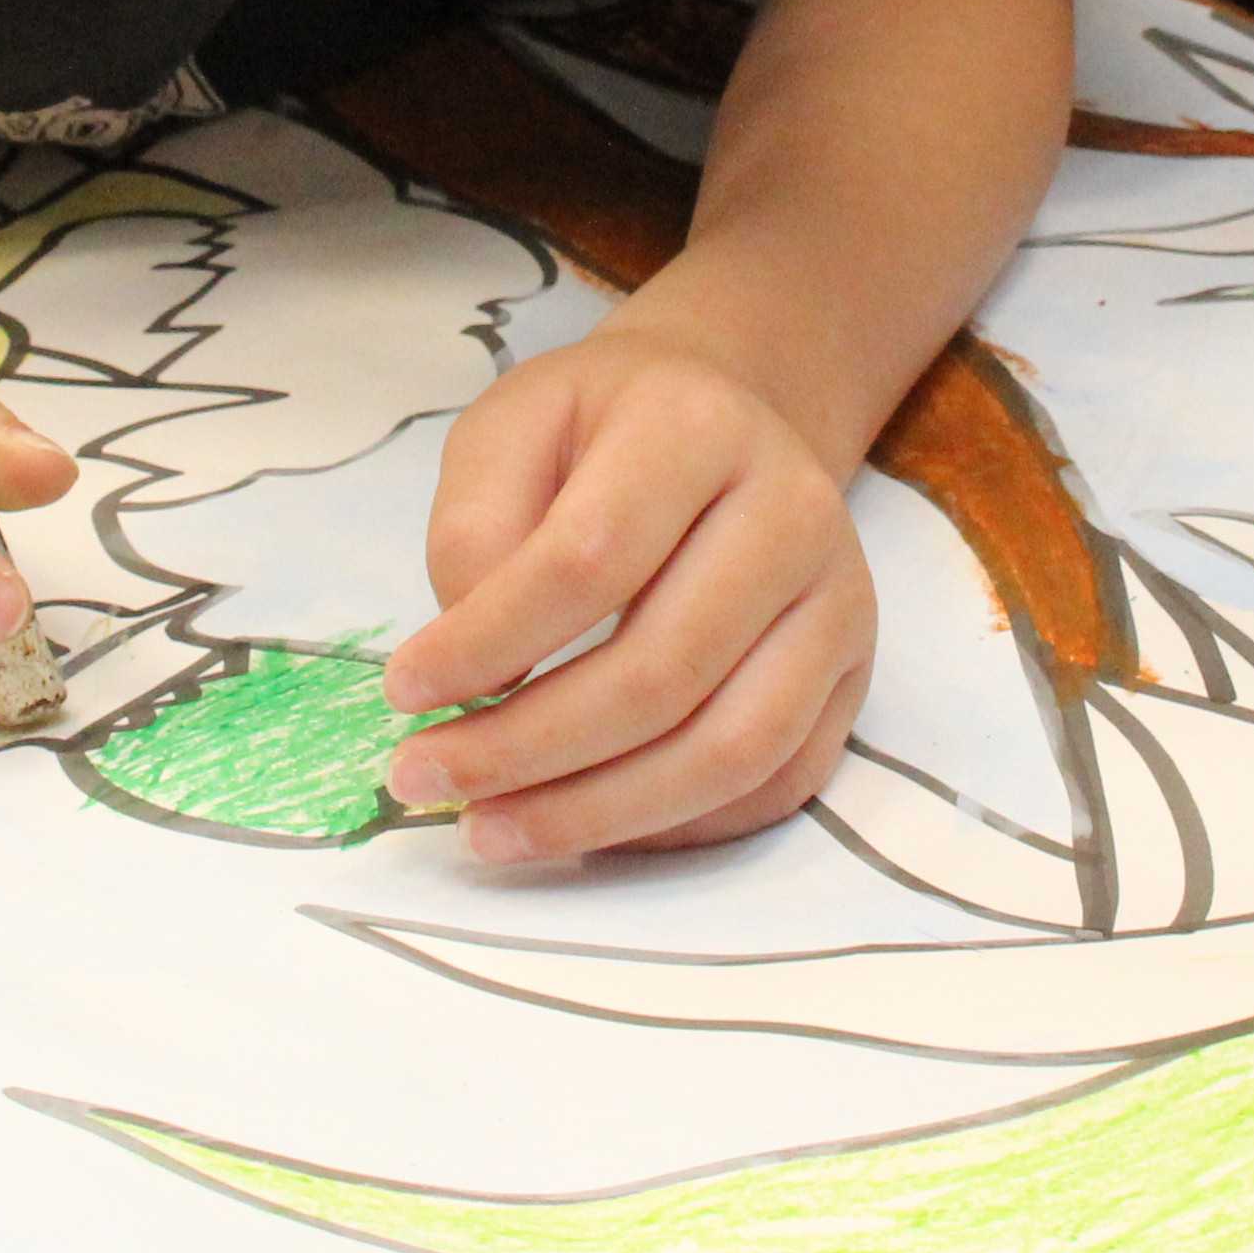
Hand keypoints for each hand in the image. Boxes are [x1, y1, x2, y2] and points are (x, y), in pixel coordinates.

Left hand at [380, 326, 875, 861]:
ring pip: (728, 751)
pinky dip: (669, 829)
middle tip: (424, 778)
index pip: (590, 560)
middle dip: (526, 749)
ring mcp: (838, 603)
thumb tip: (483, 676)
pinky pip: (771, 786)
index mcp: (699, 428)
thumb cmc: (600, 431)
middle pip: (661, 673)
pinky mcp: (851, 678)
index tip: (402, 691)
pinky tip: (579, 826)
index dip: (488, 642)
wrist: (723, 423)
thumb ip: (477, 528)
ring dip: (595, 813)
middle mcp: (793, 514)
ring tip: (489, 829)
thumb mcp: (510, 426)